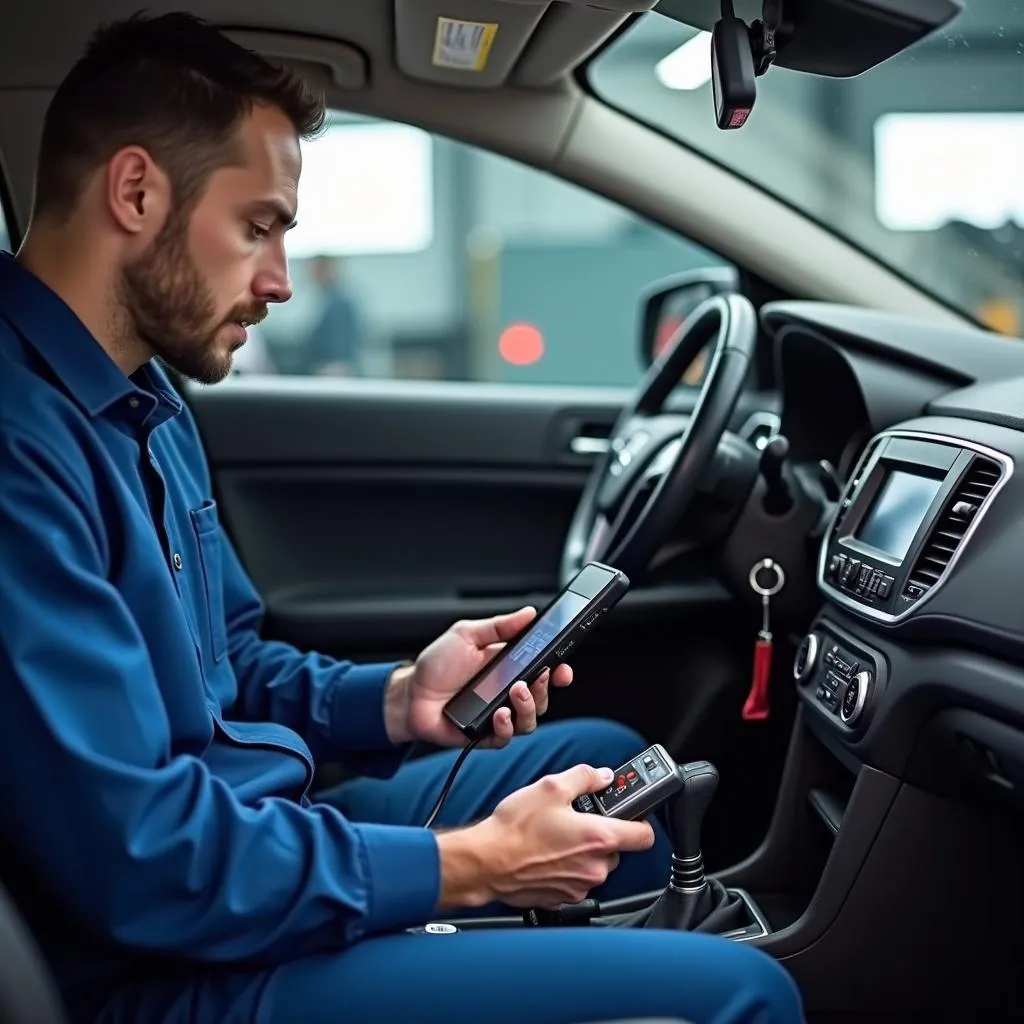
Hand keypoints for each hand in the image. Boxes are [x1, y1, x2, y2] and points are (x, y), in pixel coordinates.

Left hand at [390, 607, 572, 748]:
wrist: (410, 694)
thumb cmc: (436, 665)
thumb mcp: (467, 635)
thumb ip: (499, 626)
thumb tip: (528, 613)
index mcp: (508, 667)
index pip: (543, 670)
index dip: (558, 671)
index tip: (563, 666)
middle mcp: (507, 693)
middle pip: (542, 697)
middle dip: (546, 688)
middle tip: (538, 676)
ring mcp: (497, 715)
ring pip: (530, 720)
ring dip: (528, 707)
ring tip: (515, 692)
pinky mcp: (484, 735)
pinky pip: (506, 737)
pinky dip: (506, 727)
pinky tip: (499, 714)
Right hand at [436, 764, 655, 910]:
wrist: (486, 862)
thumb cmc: (515, 828)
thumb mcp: (551, 787)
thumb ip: (584, 777)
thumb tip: (602, 776)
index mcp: (599, 838)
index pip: (645, 835)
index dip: (641, 821)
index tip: (630, 813)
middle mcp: (594, 867)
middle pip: (617, 849)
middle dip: (601, 834)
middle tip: (577, 820)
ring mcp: (579, 886)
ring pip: (595, 865)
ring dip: (583, 851)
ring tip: (556, 836)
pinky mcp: (562, 898)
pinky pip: (575, 879)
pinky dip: (566, 868)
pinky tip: (546, 854)